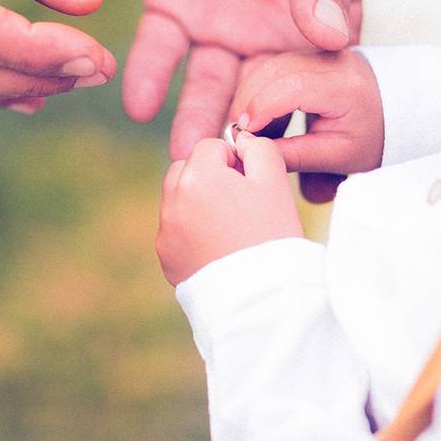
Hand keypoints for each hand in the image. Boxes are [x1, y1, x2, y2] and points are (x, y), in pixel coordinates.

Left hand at [125, 0, 361, 157]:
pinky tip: (138, 102)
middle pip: (257, 95)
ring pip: (207, 82)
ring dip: (194, 118)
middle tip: (230, 178)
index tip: (295, 166)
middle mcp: (267, 25)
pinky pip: (158, 46)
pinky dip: (148, 74)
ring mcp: (218, 14)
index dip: (306, 121)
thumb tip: (333, 38)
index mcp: (313, 13)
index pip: (314, 80)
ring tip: (183, 157)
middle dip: (244, 136)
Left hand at [157, 134, 302, 286]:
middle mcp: (172, 200)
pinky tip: (220, 247)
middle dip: (210, 177)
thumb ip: (257, 147)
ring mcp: (166, 231)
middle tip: (241, 203)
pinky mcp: (166, 257)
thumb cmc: (272, 235)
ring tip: (231, 225)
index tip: (252, 185)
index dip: (235, 161)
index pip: (211, 146)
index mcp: (197, 175)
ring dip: (199, 201)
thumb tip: (240, 140)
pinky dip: (193, 231)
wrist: (262, 299)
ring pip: (179, 198)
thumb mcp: (274, 181)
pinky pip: (177, 229)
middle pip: (187, 168)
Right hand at [229, 50, 383, 201]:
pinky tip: (261, 119)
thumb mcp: (339, 155)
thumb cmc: (371, 135)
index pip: (292, 87)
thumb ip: (297, 155)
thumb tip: (255, 153)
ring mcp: (317, 51)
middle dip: (248, 102)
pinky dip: (259, 91)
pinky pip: (273, 67)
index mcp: (344, 85)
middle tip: (238, 135)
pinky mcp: (307, 52)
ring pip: (268, 66)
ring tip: (249, 130)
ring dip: (249, 97)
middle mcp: (330, 59)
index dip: (261, 108)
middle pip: (273, 71)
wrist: (394, 110)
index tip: (244, 132)